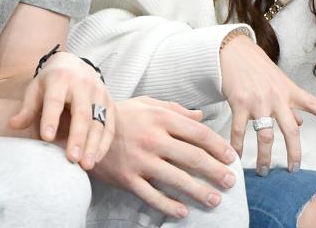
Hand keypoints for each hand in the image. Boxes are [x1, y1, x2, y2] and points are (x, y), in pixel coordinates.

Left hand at [10, 50, 114, 168]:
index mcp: (60, 79)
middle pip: (82, 113)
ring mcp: (99, 93)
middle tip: (72, 159)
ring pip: (99, 121)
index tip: (46, 138)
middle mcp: (83, 84)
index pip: (55, 100)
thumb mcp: (36, 89)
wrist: (74, 64)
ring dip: (93, 144)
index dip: (51, 118)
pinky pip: (110, 125)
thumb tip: (13, 125)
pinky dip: (104, 143)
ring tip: (86, 165)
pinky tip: (96, 158)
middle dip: (78, 137)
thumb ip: (27, 108)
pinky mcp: (109, 102)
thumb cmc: (50, 82)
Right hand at [90, 96, 238, 219]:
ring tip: (215, 199)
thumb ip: (175, 109)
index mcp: (160, 118)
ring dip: (199, 191)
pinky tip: (183, 211)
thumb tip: (201, 116)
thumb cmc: (121, 115)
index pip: (197, 133)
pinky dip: (168, 206)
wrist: (84, 129)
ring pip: (176, 179)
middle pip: (192, 157)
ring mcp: (139, 160)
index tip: (231, 157)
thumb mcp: (147, 104)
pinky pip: (151, 195)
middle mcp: (152, 138)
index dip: (218, 146)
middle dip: (215, 171)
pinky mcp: (127, 178)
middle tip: (230, 181)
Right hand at [220, 34, 315, 174]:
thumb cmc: (257, 67)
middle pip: (290, 130)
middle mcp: (276, 97)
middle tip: (293, 169)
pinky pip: (239, 131)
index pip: (312, 103)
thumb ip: (291, 104)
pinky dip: (238, 146)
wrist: (233, 52)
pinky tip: (237, 156)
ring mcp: (258, 102)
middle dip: (294, 153)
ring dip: (265, 157)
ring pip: (266, 136)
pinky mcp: (239, 103)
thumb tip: (300, 124)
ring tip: (263, 170)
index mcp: (289, 91)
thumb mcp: (279, 82)